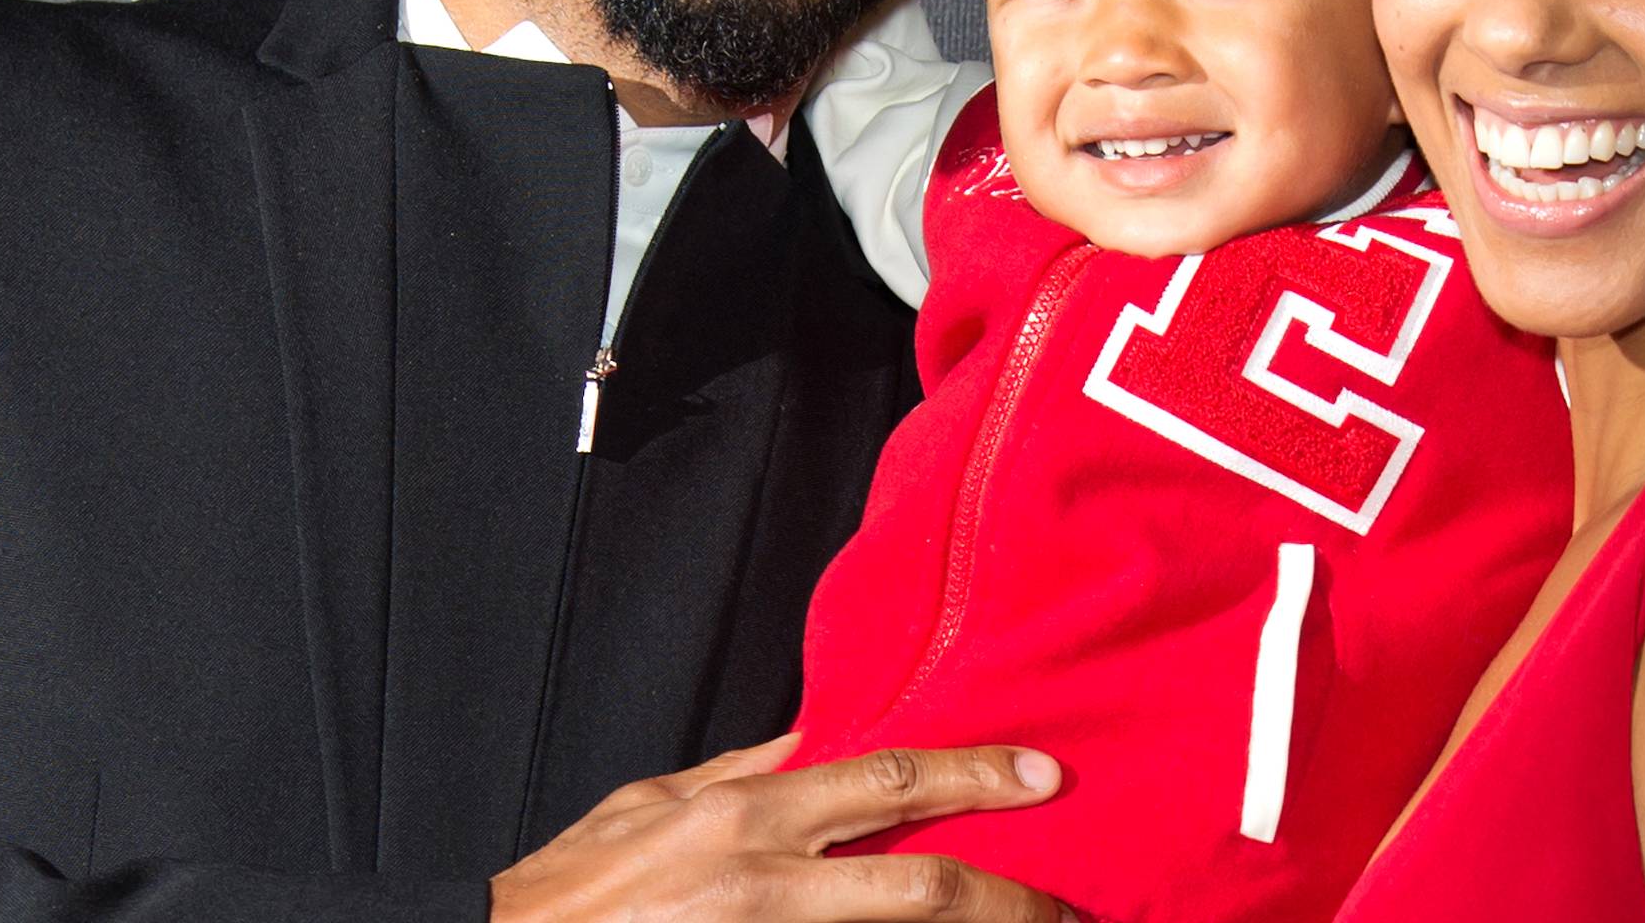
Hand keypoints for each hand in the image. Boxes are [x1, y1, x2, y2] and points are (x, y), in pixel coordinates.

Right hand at [489, 733, 1071, 922]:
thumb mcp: (655, 802)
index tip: (1039, 775)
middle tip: (1070, 908)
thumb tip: (819, 738)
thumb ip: (744, 773)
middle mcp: (761, 879)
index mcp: (742, 814)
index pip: (885, 779)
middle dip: (1008, 897)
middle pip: (918, 884)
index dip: (973, 774)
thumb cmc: (574, 886)